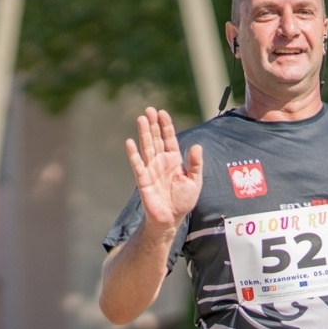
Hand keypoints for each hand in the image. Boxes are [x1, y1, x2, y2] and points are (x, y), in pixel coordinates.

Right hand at [125, 107, 202, 230]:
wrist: (171, 219)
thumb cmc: (182, 201)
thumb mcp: (195, 181)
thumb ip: (196, 164)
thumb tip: (197, 146)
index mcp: (173, 160)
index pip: (169, 139)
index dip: (166, 126)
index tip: (162, 112)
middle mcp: (160, 162)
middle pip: (156, 139)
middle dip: (153, 124)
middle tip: (149, 109)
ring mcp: (151, 169)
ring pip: (147, 147)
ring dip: (144, 134)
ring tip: (141, 119)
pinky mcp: (143, 180)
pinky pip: (137, 165)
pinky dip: (133, 154)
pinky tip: (130, 142)